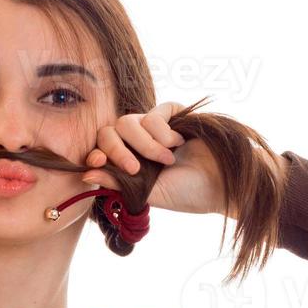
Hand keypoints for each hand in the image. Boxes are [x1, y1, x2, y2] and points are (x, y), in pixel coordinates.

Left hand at [80, 102, 223, 215]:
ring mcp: (155, 127)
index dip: (96, 152)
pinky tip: (177, 144)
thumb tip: (86, 173)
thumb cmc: (187, 194)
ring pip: (128, 122)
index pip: (102, 148)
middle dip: (118, 150)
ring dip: (146, 144)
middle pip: (110, 131)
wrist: (221, 187)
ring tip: (168, 160)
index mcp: (130, 161)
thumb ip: (117, 182)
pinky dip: (161, 131)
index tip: (96, 162)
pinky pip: (153, 113)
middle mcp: (138, 142)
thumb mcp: (147, 193)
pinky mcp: (173, 114)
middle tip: (136, 168)